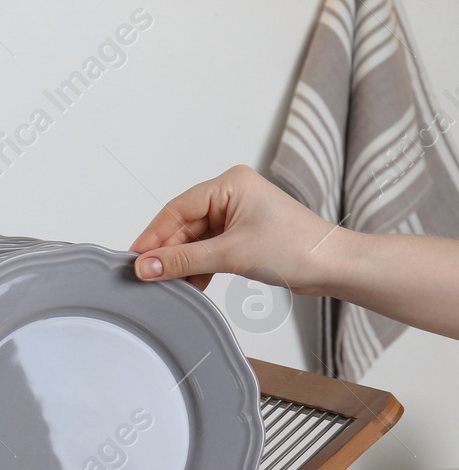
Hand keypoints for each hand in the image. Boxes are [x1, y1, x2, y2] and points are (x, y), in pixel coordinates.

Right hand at [128, 165, 337, 294]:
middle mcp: (231, 195)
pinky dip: (198, 268)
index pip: (177, 210)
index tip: (134, 260)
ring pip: (194, 241)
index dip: (153, 236)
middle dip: (168, 254)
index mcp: (229, 184)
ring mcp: (236, 216)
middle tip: (147, 278)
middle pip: (183, 226)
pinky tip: (190, 285)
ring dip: (182, 264)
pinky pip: (208, 251)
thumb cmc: (297, 247)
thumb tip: (146, 266)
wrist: (334, 266)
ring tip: (169, 286)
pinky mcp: (241, 236)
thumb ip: (183, 261)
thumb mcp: (231, 254)